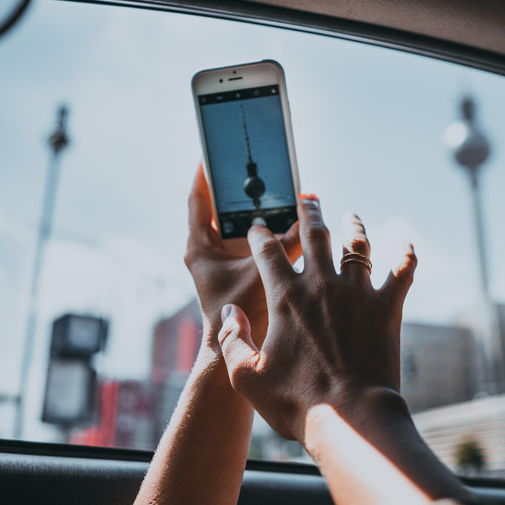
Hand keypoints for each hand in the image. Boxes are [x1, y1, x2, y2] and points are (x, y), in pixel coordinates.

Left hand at [183, 165, 299, 345]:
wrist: (236, 352)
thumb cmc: (239, 315)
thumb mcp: (262, 274)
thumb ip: (284, 246)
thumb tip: (306, 220)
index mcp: (199, 247)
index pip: (197, 200)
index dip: (205, 174)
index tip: (213, 152)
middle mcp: (209, 251)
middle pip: (222, 208)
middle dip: (241, 187)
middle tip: (258, 165)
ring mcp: (225, 261)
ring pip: (240, 224)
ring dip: (259, 208)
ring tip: (279, 186)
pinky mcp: (241, 271)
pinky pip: (256, 242)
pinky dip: (270, 231)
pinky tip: (291, 221)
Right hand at [216, 194, 416, 442]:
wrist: (351, 416)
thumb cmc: (296, 401)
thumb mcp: (246, 377)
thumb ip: (232, 340)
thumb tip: (230, 312)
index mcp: (285, 298)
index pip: (267, 253)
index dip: (260, 236)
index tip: (258, 227)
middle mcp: (321, 285)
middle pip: (314, 235)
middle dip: (308, 213)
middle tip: (307, 198)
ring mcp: (357, 293)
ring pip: (356, 245)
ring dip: (353, 225)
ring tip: (351, 215)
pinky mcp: (387, 307)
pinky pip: (401, 273)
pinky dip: (406, 257)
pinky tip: (408, 246)